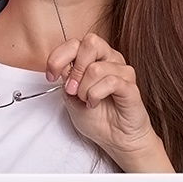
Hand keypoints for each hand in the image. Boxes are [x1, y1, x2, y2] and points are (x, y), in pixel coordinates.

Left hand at [45, 33, 173, 172]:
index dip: (58, 58)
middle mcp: (110, 59)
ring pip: (96, 68)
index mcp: (94, 58)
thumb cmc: (96, 116)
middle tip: (72, 89)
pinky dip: (96, 95)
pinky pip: (111, 82)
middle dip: (75, 69)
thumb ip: (66, 77)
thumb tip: (62, 67)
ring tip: (86, 100)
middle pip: (90, 42)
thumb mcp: (70, 96)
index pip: (74, 43)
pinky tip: (94, 103)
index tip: (51, 76)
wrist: (114, 138)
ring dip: (84, 89)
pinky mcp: (131, 87)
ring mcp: (123, 71)